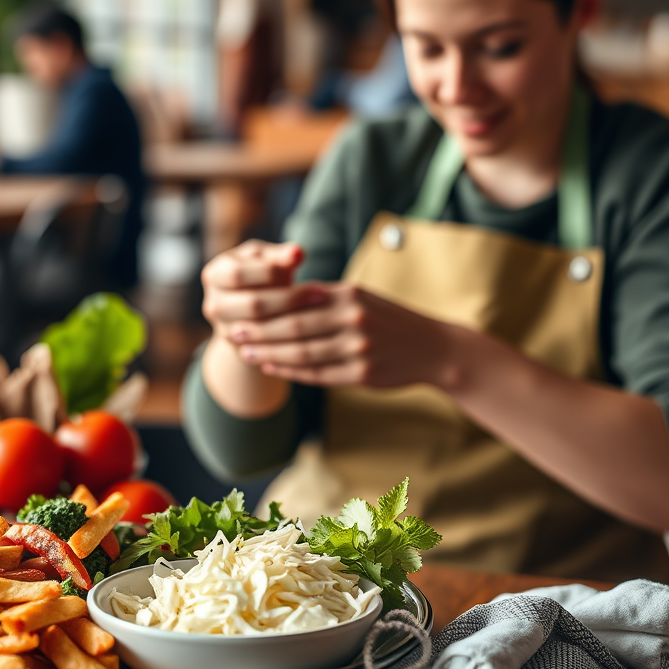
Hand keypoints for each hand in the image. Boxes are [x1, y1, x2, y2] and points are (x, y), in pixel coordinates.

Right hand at [201, 240, 330, 340]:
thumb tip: (297, 253)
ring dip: (293, 320)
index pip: (238, 273)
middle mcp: (213, 303)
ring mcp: (223, 329)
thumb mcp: (268, 260)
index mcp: (215, 274)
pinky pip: (266, 348)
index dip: (270, 270)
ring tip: (320, 311)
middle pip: (251, 303)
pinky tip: (313, 331)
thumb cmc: (264, 275)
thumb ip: (281, 255)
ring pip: (260, 329)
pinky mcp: (239, 350)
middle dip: (289, 298)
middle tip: (321, 293)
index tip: (304, 264)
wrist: (253, 311)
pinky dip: (290, 339)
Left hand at [227, 283, 458, 389]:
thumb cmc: (388, 320)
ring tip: (247, 353)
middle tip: (234, 333)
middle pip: (294, 327)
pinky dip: (291, 371)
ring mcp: (359, 348)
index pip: (298, 300)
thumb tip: (278, 297)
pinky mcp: (362, 374)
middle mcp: (353, 319)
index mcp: (349, 295)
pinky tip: (272, 367)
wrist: (434, 347)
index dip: (266, 307)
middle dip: (260, 331)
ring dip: (270, 354)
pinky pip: (317, 374)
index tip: (241, 309)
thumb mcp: (361, 298)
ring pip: (303, 353)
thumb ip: (324, 298)